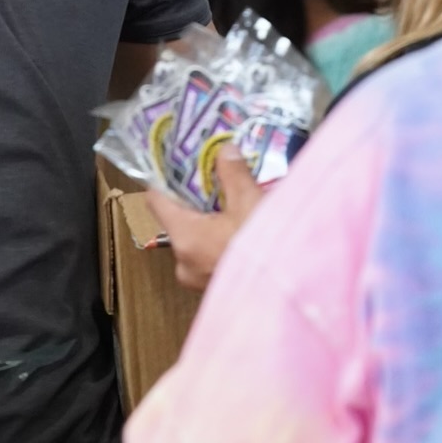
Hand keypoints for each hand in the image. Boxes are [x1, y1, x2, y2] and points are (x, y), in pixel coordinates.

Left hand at [147, 148, 262, 291]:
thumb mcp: (251, 203)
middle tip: (215, 181)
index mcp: (184, 237)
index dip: (165, 180)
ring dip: (211, 222)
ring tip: (233, 205)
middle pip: (179, 220)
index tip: (178, 165)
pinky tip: (242, 231)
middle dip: (197, 201)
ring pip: (197, 239)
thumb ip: (233, 174)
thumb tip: (225, 150)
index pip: (156, 201)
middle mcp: (183, 262)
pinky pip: (209, 256)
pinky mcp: (214, 287)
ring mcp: (198, 279)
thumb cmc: (263, 249)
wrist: (285, 292)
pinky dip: (221, 241)